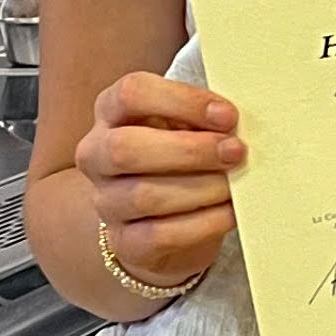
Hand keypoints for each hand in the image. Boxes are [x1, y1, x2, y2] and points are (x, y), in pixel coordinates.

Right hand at [76, 69, 246, 292]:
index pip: (132, 93)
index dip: (182, 101)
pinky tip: (229, 213)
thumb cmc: (179, 159)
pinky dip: (203, 224)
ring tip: (235, 185)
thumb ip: (203, 118)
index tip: (228, 115)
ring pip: (145, 195)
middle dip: (190, 150)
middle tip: (236, 151)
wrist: (160, 221)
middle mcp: (96, 155)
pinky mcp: (124, 243)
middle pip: (126, 148)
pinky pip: (160, 235)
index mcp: (111, 111)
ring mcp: (106, 202)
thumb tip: (239, 125)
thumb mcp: (184, 127)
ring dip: (202, 188)